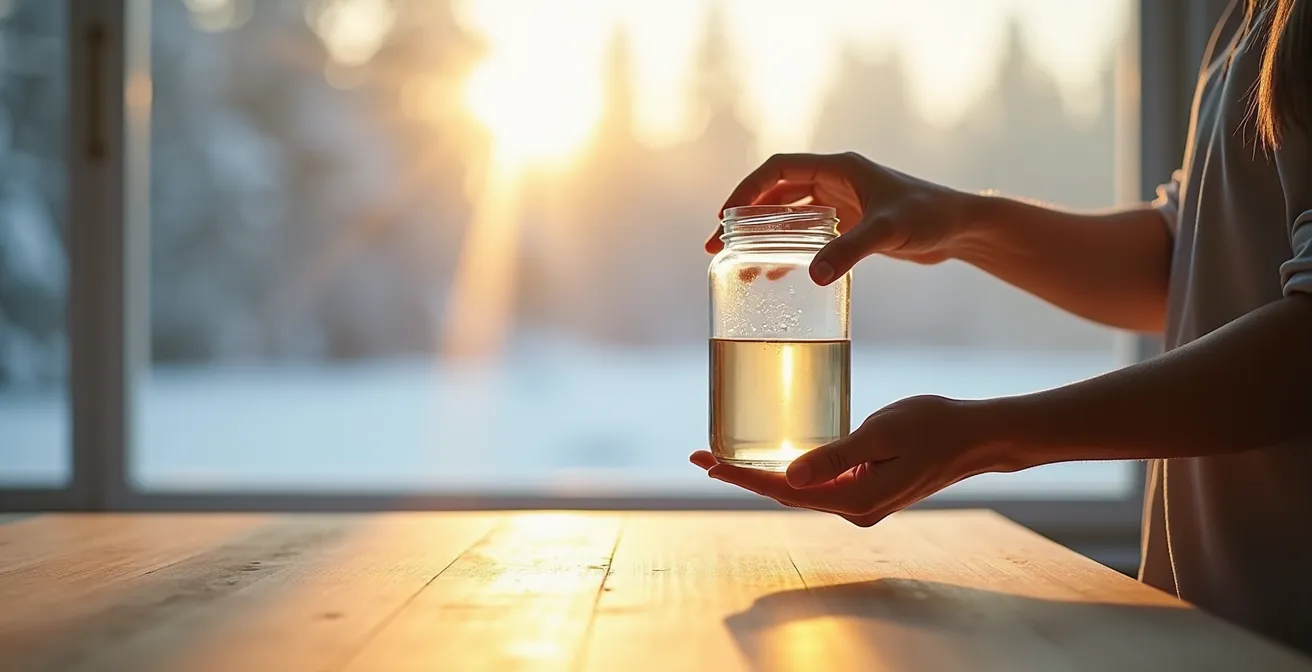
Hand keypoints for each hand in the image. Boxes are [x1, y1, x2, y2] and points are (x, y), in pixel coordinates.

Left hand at [691, 396, 997, 526]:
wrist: (976, 437)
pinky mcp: (868, 490)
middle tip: (700, 456)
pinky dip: (793, 471)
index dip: (742, 476)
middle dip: (743, 474)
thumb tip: (788, 478)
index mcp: (854, 500)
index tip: (707, 462)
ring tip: (724, 458)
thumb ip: (834, 456)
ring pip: (801, 489)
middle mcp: (854, 510)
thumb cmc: (933, 426)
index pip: (784, 491)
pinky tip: (775, 458)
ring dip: (764, 473)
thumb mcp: (880, 434)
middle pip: (786, 494)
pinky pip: (820, 483)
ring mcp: (861, 503)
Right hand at [707, 152, 971, 283]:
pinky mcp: (851, 226)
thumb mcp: (888, 231)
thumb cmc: (930, 218)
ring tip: (735, 263)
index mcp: (838, 169)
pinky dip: (786, 251)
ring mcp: (842, 204)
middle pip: (775, 194)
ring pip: (788, 216)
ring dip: (761, 236)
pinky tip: (772, 275)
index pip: (778, 169)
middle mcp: (835, 182)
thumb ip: (850, 250)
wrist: (961, 229)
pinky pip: (807, 235)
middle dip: (744, 218)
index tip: (725, 215)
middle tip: (717, 246)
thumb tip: (813, 275)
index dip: (748, 189)